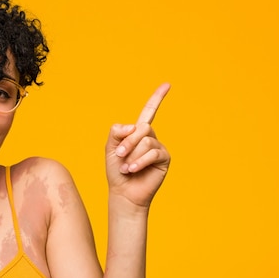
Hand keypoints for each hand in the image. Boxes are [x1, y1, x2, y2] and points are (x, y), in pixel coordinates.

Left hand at [106, 83, 170, 206]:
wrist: (123, 192)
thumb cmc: (116, 171)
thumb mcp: (110, 147)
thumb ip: (117, 131)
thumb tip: (133, 126)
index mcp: (138, 132)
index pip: (149, 111)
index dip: (157, 98)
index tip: (167, 84)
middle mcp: (150, 137)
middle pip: (142, 127)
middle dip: (128, 141)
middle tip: (120, 155)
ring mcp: (158, 148)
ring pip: (146, 141)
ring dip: (132, 154)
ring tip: (127, 167)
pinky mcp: (164, 159)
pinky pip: (153, 152)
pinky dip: (140, 161)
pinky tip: (133, 169)